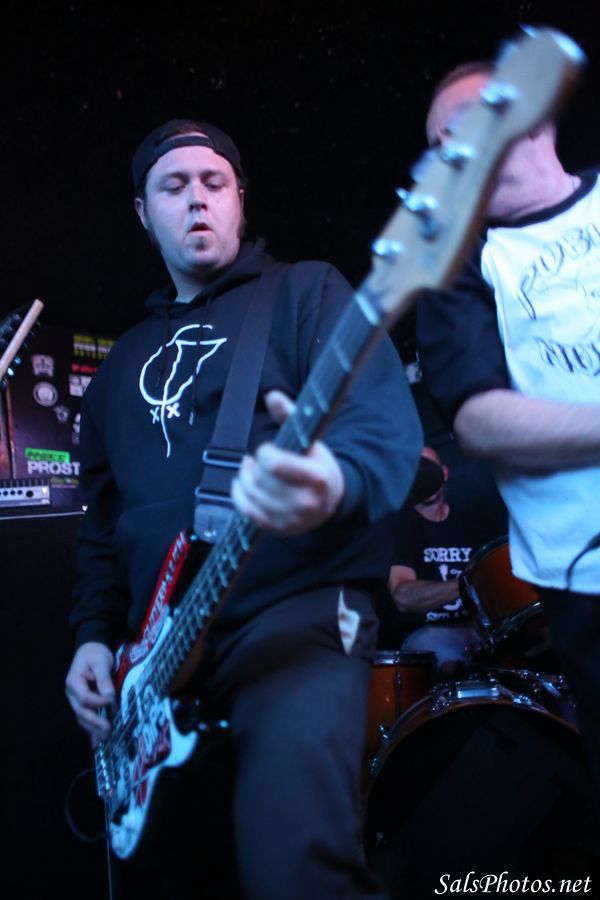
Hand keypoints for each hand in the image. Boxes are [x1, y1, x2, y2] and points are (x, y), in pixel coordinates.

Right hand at [65, 642, 114, 746]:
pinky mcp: (83, 703)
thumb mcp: (101, 661)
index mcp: (73, 681)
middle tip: (108, 729)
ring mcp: (76, 700)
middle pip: (81, 711)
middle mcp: (72, 693)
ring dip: (93, 729)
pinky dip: (91, 730)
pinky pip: (85, 718)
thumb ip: (103, 678)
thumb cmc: (95, 654)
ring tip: (106, 737)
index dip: (98, 701)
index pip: (84, 697)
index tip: (112, 699)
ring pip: (82, 718)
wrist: (91, 650)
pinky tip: (96, 742)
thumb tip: (109, 696)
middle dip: (94, 722)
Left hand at [231, 390, 344, 534]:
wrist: (331, 502)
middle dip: (253, 467)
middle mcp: (306, 501)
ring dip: (244, 479)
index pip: (275, 464)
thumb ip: (291, 417)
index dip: (265, 453)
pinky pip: (248, 512)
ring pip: (252, 496)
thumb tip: (272, 396)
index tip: (268, 450)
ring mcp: (292, 518)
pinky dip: (239, 496)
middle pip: (262, 480)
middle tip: (255, 461)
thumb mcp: (310, 441)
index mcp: (317, 477)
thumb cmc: (317, 466)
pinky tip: (240, 485)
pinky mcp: (280, 528)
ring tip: (249, 471)